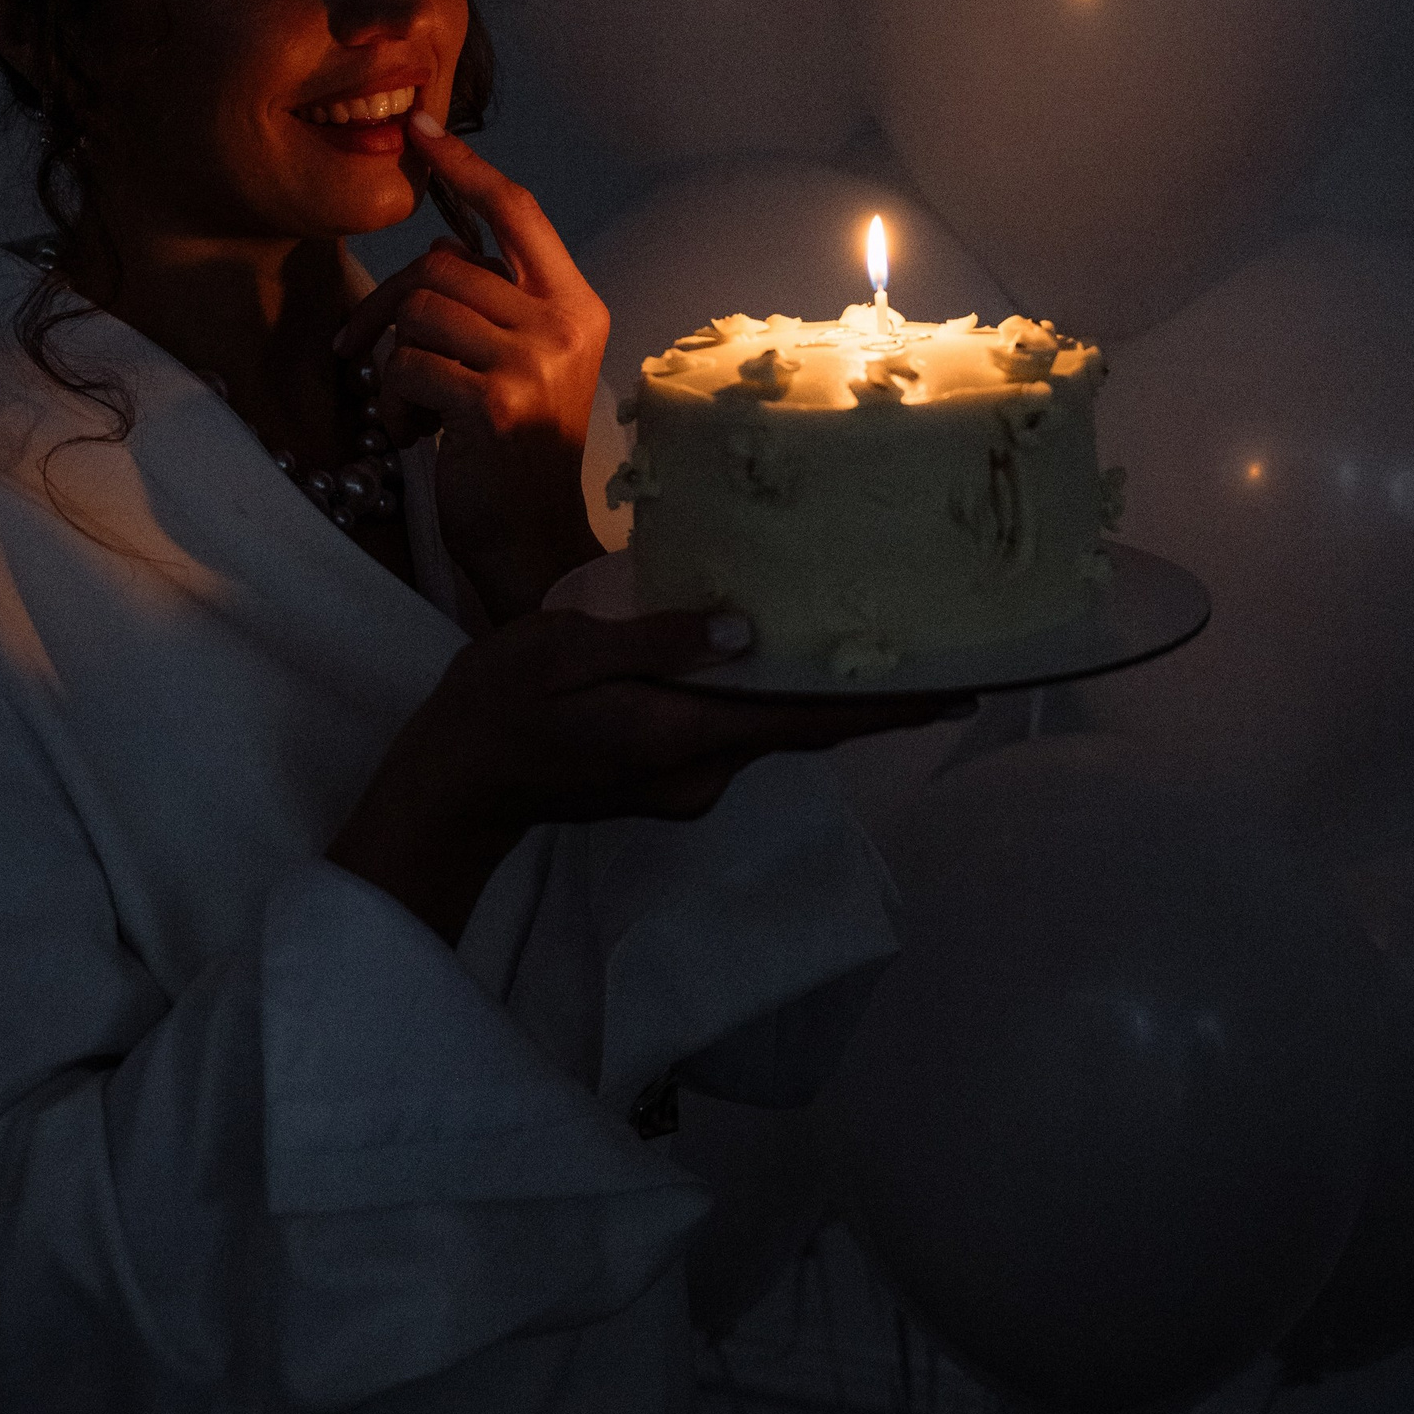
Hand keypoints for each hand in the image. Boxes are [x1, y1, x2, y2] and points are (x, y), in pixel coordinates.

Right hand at [326, 603, 972, 943]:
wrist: (454, 782)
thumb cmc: (500, 706)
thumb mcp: (569, 650)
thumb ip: (659, 640)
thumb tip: (748, 631)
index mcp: (682, 737)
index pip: (807, 723)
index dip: (886, 708)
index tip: (959, 690)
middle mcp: (700, 772)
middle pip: (802, 728)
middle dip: (866, 694)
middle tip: (932, 647)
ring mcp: (686, 782)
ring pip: (769, 728)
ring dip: (814, 692)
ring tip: (862, 635)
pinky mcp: (668, 775)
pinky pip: (735, 730)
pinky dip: (765, 697)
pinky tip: (771, 654)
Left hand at [335, 116, 609, 620]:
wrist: (533, 541)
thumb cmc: (514, 451)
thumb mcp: (524, 361)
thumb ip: (496, 300)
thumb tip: (441, 245)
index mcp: (577, 304)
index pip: (518, 209)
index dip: (465, 165)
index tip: (420, 128)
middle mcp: (565, 324)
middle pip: (445, 263)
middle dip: (390, 302)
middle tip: (364, 348)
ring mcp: (534, 362)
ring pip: (420, 309)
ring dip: (392, 358)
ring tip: (412, 403)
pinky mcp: (495, 402)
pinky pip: (406, 364)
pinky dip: (393, 399)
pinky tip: (418, 432)